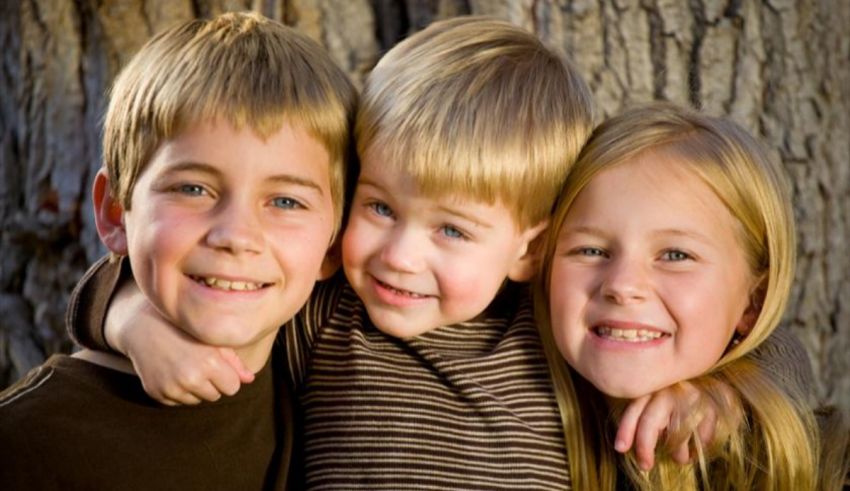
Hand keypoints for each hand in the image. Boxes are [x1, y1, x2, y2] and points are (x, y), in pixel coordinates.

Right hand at [105, 278, 254, 404]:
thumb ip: (234, 361)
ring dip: (195, 388)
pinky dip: (177, 391)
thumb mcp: (212, 340)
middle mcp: (190, 378)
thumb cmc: (185, 330)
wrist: (144, 327)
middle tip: (198, 362)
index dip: (227, 376)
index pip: (232, 387)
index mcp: (209, 364)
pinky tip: (171, 370)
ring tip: (184, 364)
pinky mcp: (156, 393)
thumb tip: (250, 380)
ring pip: (197, 401)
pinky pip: (177, 402)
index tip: (218, 364)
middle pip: (215, 396)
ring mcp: (171, 387)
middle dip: (212, 383)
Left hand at [615, 380, 732, 469]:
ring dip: (677, 452)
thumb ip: (644, 418)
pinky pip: (702, 435)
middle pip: (651, 421)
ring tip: (680, 458)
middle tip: (645, 465)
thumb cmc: (674, 399)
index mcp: (651, 389)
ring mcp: (690, 397)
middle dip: (645, 446)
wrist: (707, 382)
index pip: (634, 410)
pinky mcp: (710, 407)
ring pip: (677, 433)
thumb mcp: (655, 403)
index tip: (620, 448)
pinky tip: (696, 448)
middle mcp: (668, 391)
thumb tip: (628, 445)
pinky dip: (698, 446)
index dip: (626, 430)